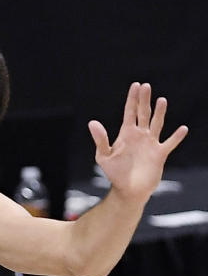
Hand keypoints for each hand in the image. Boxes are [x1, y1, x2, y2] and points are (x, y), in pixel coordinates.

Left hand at [89, 83, 186, 201]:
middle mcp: (140, 135)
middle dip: (144, 100)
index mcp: (126, 133)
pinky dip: (176, 137)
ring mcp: (150, 143)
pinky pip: (170, 143)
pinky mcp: (160, 154)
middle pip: (143, 113)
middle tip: (146, 86)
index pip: (129, 111)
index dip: (132, 98)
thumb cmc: (115, 173)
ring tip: (161, 100)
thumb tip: (92, 122)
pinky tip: (183, 129)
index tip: (136, 85)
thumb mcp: (104, 156)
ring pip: (156, 124)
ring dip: (159, 113)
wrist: (128, 191)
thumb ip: (101, 139)